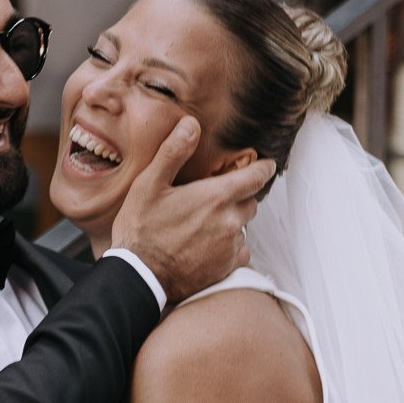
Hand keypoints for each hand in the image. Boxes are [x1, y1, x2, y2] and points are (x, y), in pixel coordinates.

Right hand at [110, 118, 276, 303]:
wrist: (139, 277)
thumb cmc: (141, 230)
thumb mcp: (149, 185)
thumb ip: (173, 153)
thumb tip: (191, 125)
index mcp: (215, 197)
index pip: (256, 176)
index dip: (262, 168)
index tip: (264, 164)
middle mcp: (230, 222)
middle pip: (250, 201)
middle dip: (237, 197)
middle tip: (213, 199)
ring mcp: (230, 247)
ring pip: (243, 227)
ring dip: (231, 222)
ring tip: (204, 225)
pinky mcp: (226, 268)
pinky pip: (240, 251)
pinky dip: (230, 247)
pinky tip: (207, 245)